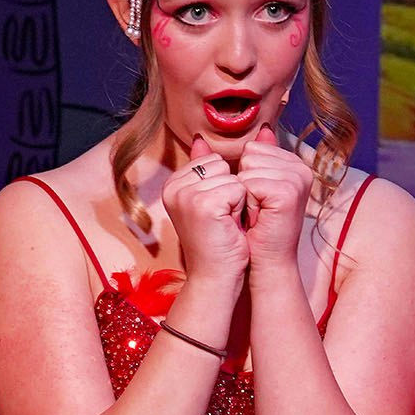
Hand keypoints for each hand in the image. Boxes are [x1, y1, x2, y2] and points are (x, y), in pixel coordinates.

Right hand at [163, 136, 248, 283]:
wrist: (215, 276)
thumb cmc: (218, 240)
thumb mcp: (209, 199)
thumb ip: (204, 167)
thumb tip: (200, 137)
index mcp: (173, 183)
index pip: (211, 161)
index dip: (224, 185)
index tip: (215, 211)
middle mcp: (173, 187)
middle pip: (221, 165)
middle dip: (231, 190)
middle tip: (222, 218)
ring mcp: (186, 194)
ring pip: (231, 176)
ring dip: (237, 199)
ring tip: (226, 222)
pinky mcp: (203, 204)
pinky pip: (238, 188)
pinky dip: (241, 207)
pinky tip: (230, 225)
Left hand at [238, 125, 311, 275]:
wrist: (265, 263)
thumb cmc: (252, 228)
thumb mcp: (241, 189)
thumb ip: (226, 161)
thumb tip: (199, 136)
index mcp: (291, 162)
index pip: (252, 147)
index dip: (243, 174)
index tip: (253, 198)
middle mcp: (299, 166)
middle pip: (250, 154)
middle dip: (243, 182)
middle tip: (254, 208)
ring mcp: (297, 178)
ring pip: (248, 167)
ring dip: (244, 193)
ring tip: (256, 213)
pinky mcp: (288, 191)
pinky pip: (250, 183)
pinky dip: (246, 202)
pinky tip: (257, 217)